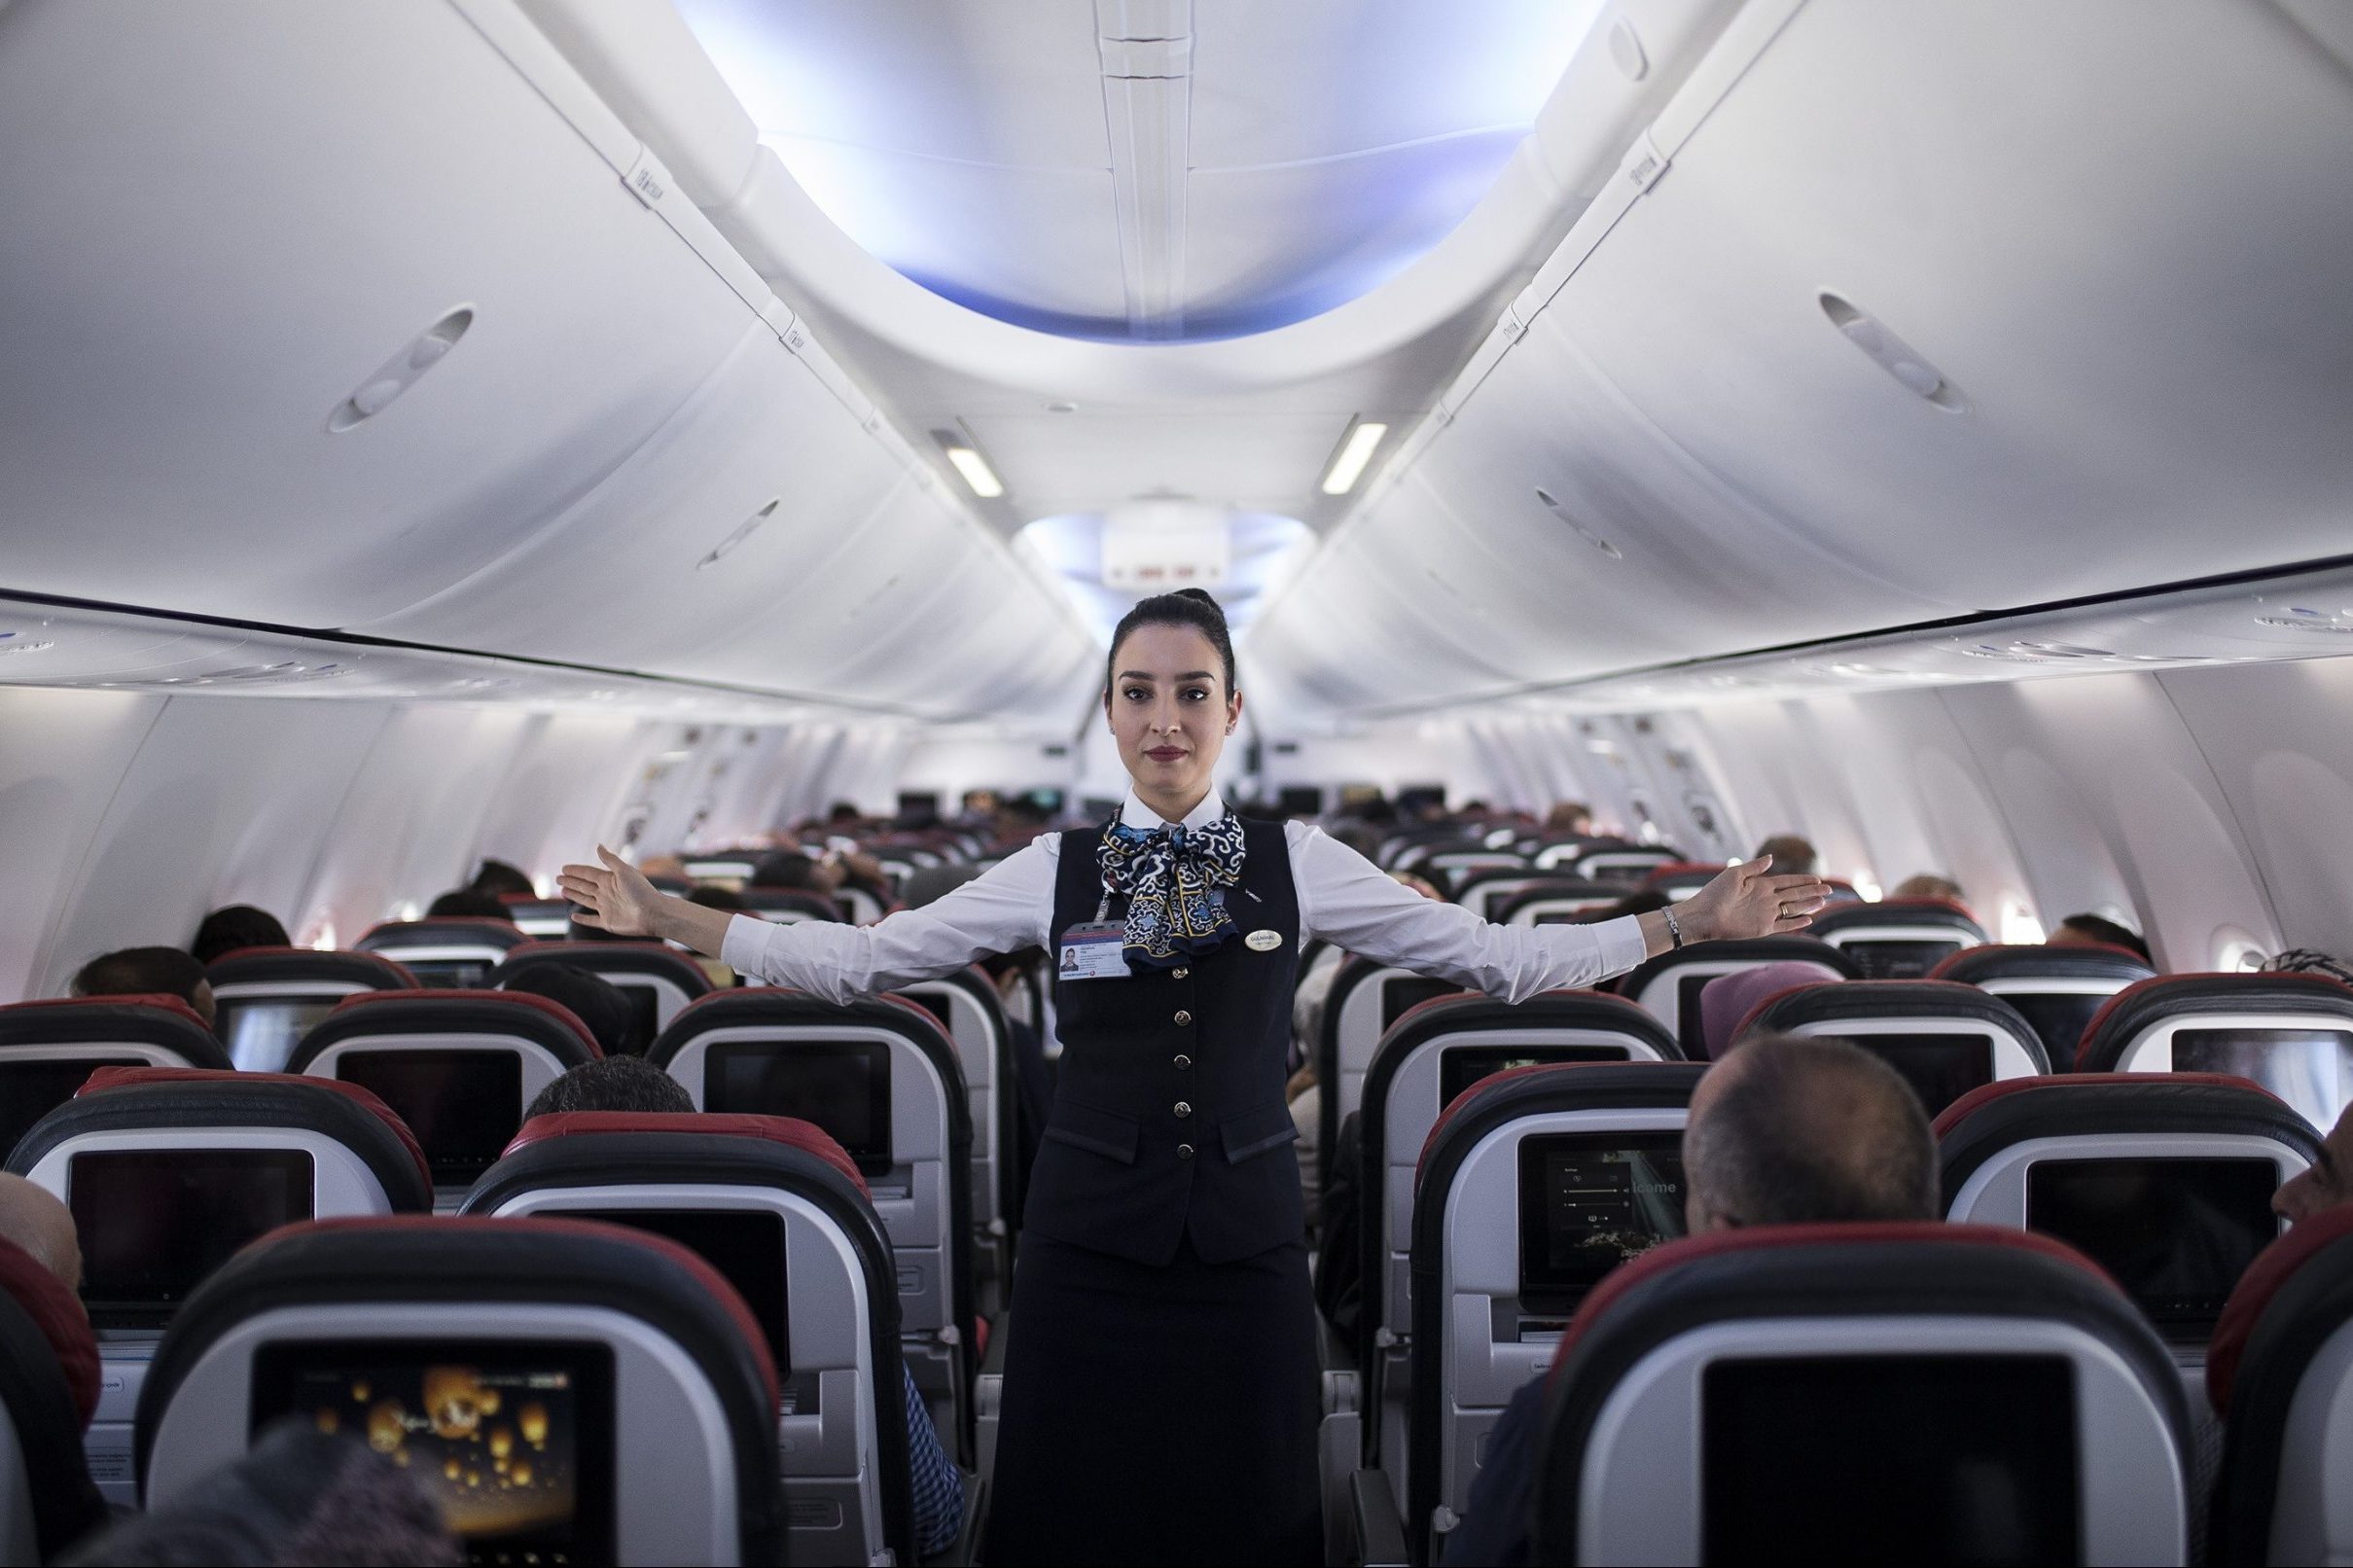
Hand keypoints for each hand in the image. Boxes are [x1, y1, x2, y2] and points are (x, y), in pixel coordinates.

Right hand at [556, 846, 665, 937]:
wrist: (653, 913)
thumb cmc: (641, 891)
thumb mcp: (625, 871)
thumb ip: (610, 860)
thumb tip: (598, 845)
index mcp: (610, 880)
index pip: (588, 873)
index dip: (576, 870)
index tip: (563, 868)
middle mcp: (607, 893)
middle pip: (584, 886)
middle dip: (571, 882)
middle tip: (558, 878)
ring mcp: (607, 908)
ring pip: (586, 900)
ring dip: (574, 895)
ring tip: (563, 890)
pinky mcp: (608, 922)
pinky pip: (592, 920)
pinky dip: (583, 919)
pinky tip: (574, 916)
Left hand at [1676, 856, 1830, 941]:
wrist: (1703, 916)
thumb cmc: (1715, 893)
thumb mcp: (1735, 874)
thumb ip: (1755, 867)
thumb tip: (1772, 858)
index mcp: (1761, 885)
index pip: (1787, 881)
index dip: (1803, 880)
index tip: (1818, 878)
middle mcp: (1766, 899)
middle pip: (1795, 894)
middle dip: (1812, 892)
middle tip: (1829, 890)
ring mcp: (1766, 914)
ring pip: (1793, 909)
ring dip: (1808, 905)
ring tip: (1823, 902)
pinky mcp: (1763, 928)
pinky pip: (1784, 925)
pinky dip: (1796, 922)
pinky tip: (1808, 918)